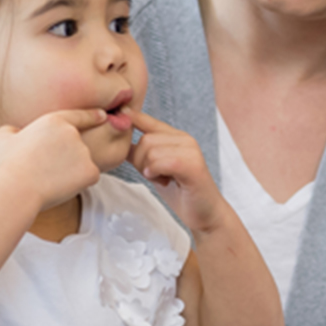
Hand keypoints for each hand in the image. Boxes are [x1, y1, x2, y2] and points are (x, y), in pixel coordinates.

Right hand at [0, 110, 107, 207]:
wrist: (18, 188)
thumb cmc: (7, 165)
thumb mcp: (2, 139)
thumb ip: (12, 131)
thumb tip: (15, 132)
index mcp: (54, 121)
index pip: (79, 116)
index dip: (92, 116)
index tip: (103, 116)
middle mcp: (73, 133)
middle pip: (78, 145)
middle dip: (68, 156)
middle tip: (48, 169)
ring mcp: (84, 152)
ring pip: (83, 162)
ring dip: (72, 170)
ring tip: (49, 178)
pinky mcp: (91, 171)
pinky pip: (89, 177)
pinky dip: (79, 182)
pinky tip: (61, 186)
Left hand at [125, 112, 225, 231]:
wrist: (205, 214)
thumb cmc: (181, 192)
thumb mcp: (156, 169)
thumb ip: (142, 155)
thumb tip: (119, 143)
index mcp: (177, 138)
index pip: (150, 122)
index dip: (134, 117)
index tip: (120, 112)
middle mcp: (185, 139)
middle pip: (146, 140)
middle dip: (141, 161)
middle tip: (155, 176)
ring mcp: (191, 151)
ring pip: (151, 151)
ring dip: (150, 170)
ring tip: (164, 180)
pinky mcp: (193, 165)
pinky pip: (161, 161)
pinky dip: (156, 172)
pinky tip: (164, 181)